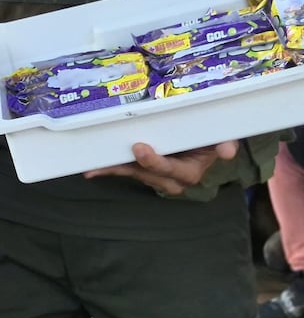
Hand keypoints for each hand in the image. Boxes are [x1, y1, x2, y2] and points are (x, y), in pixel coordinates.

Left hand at [85, 141, 238, 194]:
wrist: (205, 145)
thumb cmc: (211, 140)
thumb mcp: (222, 139)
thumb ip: (225, 143)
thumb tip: (227, 150)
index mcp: (189, 171)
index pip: (172, 170)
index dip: (155, 162)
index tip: (140, 149)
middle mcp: (170, 178)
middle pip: (147, 174)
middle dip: (128, 167)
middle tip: (107, 158)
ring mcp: (154, 174)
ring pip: (132, 173)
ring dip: (112, 170)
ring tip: (92, 167)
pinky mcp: (141, 169)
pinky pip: (125, 169)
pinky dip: (108, 169)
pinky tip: (91, 170)